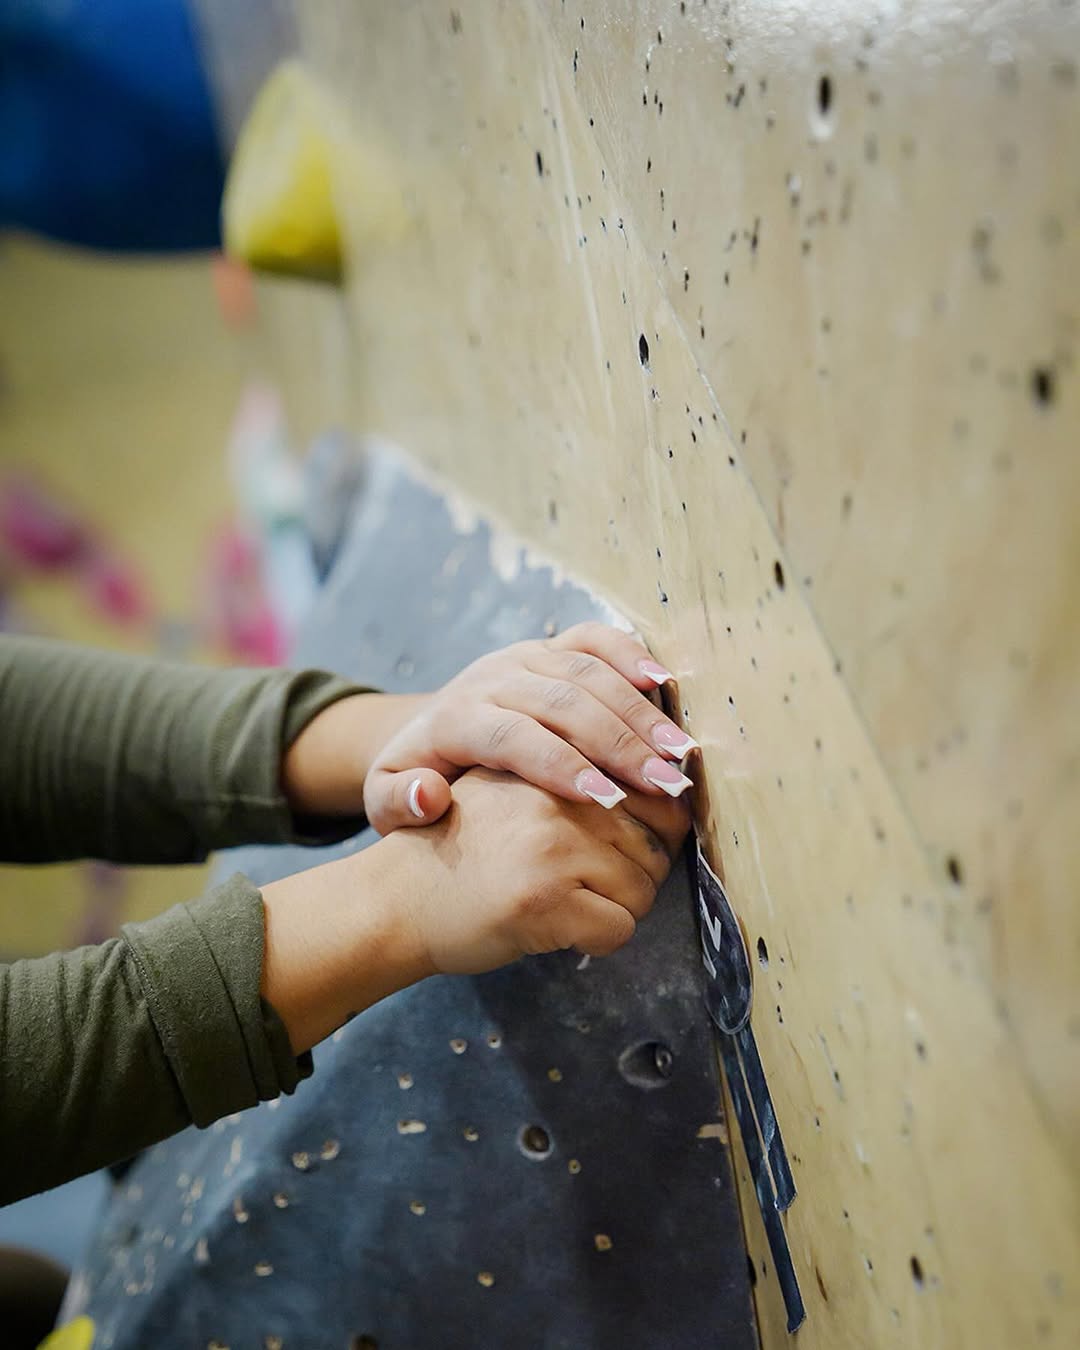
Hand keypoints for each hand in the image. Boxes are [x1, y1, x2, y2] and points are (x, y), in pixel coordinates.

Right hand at [261, 767, 689, 1051]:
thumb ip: (577, 775)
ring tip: (571, 904)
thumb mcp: (516, 789)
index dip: (657, 822)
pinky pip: (619, 929)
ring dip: (621, 907)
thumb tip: (673, 785)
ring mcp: (551, 847)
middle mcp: (557, 796)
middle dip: (642, 871)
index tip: (636, 842)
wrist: (394, 900)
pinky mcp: (545, 900)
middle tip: (595, 883)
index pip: (652, 784)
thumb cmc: (463, 848)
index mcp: (555, 759)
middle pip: (659, 840)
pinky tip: (563, 931)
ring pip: (645, 887)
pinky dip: (600, 940)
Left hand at [361, 622, 696, 833]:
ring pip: (585, 671)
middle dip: (618, 743)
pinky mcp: (549, 645)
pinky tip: (667, 683)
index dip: (561, 765)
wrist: (425, 729)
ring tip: (678, 751)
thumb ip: (399, 804)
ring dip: (638, 711)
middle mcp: (492, 678)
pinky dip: (630, 653)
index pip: (513, 736)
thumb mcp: (386, 800)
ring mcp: (524, 655)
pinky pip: (593, 638)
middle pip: (562, 702)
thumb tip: (428, 796)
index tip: (606, 801)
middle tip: (664, 783)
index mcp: (456, 718)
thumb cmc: (419, 777)